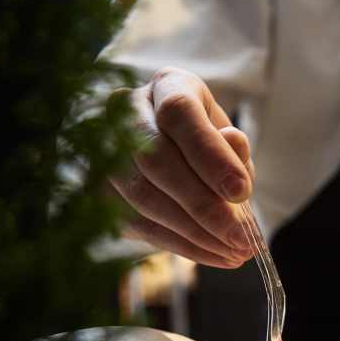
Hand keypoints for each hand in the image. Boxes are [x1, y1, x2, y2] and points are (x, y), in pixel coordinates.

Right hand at [108, 67, 254, 267]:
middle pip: (155, 159)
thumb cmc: (207, 146)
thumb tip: (233, 145)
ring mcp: (104, 149)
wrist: (171, 154)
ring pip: (142, 196)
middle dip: (203, 205)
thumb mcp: (229, 141)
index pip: (179, 113)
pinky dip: (179, 244)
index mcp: (168, 86)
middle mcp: (127, 110)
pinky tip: (212, 255)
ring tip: (233, 253)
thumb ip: (232, 149)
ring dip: (192, 232)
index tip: (242, 192)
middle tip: (241, 239)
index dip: (210, 155)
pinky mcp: (97, 189)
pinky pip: (136, 223)